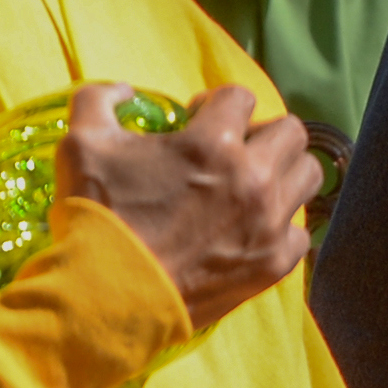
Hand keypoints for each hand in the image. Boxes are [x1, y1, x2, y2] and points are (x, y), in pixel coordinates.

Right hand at [58, 82, 314, 331]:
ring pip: (308, 175)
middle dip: (260, 133)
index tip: (199, 120)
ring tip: (254, 186)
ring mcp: (268, 222)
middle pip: (291, 131)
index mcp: (211, 142)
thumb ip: (99, 100)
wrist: (106, 297)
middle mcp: (252, 177)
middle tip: (233, 151)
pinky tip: (254, 230)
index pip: (239, 97)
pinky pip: (300, 233)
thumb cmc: (95, 218)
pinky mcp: (272, 264)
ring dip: (284, 173)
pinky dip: (281, 227)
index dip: (216, 103)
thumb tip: (124, 89)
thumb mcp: (80, 145)